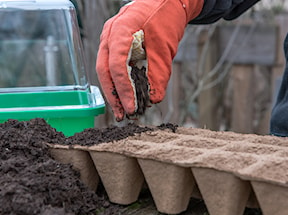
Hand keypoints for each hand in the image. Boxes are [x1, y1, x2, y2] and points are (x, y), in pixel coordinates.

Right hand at [96, 0, 203, 120]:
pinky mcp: (116, 45)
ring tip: (123, 110)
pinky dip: (119, 81)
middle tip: (122, 115)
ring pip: (106, 70)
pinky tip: (125, 94)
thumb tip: (153, 99)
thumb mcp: (165, 47)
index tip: (131, 107)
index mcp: (120, 30)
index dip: (123, 89)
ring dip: (114, 91)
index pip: (116, 65)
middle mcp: (109, 34)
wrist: (167, 0)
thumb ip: (159, 74)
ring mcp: (110, 39)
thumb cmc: (165, 17)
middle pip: (104, 70)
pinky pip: (113, 66)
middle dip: (113, 95)